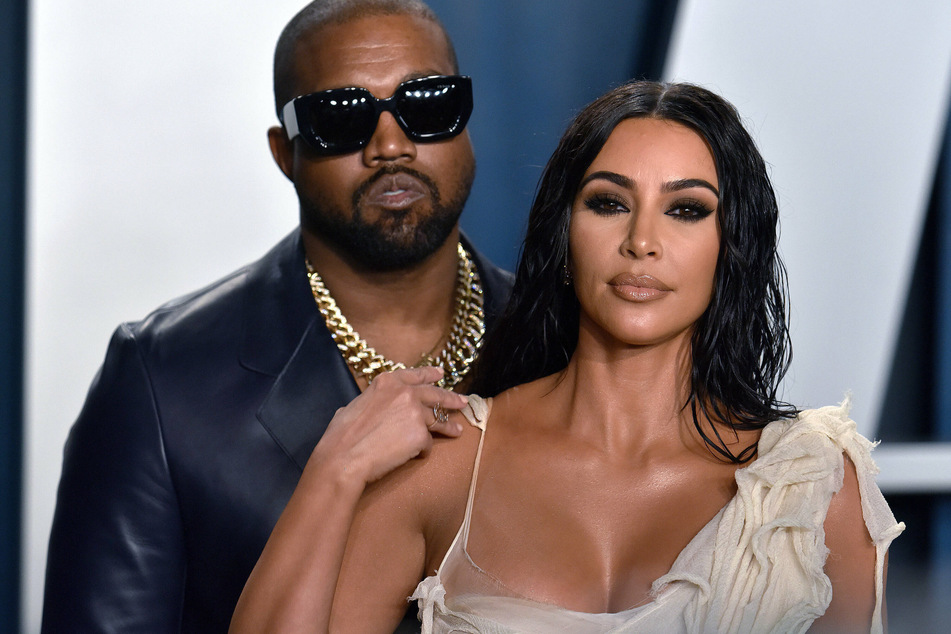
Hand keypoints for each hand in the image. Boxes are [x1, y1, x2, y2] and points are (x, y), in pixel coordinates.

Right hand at [309, 366, 467, 486]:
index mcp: (387, 382)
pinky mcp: (421, 435)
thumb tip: (375, 408)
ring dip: (448, 425)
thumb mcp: (355, 406)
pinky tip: (415, 455)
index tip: (441, 374)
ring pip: (437, 419)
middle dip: (451, 398)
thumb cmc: (342, 436)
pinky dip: (422, 450)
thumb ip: (373, 401)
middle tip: (462, 401)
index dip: (430, 374)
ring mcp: (415, 412)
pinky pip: (427, 443)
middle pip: (435, 394)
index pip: (415, 375)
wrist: (344, 458)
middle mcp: (405, 392)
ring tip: (457, 431)